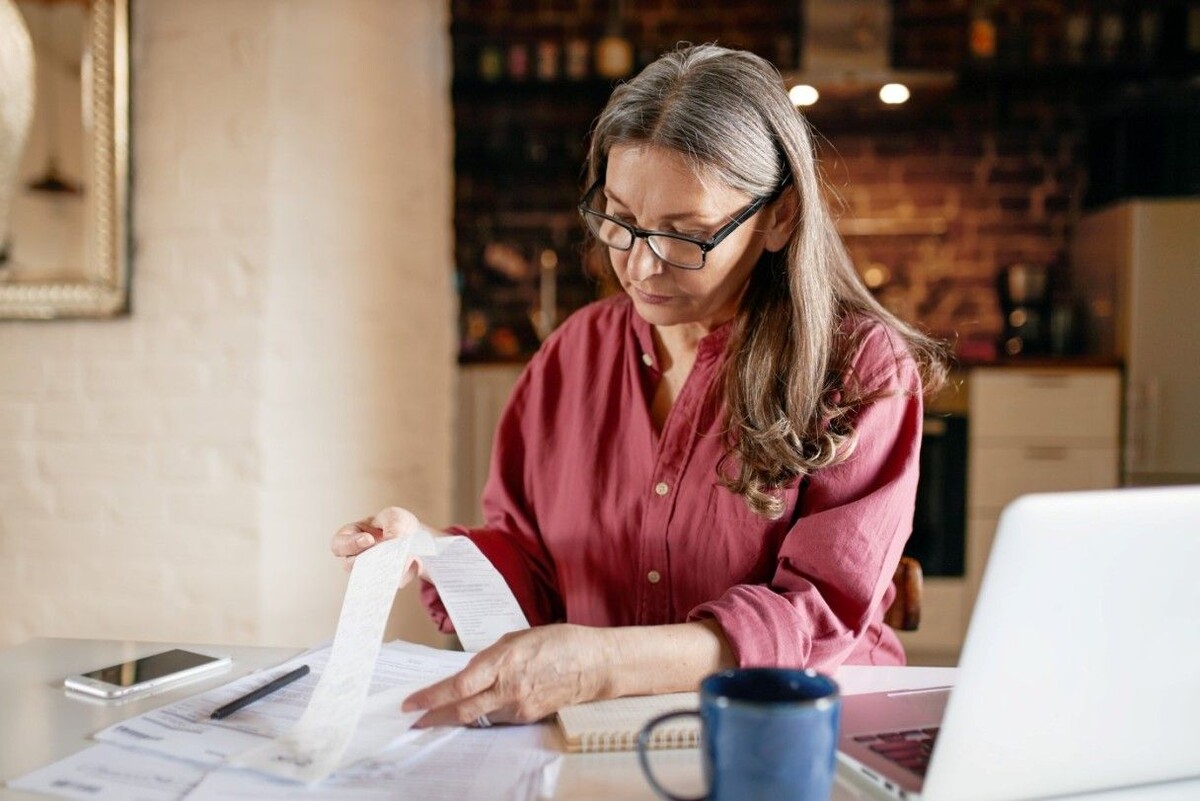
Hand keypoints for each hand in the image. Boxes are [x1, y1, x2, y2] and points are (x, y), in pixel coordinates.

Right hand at [330, 506, 421, 572]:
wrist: (416, 537)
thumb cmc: (397, 523)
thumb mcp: (395, 516)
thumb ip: (392, 526)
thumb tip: (391, 542)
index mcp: (351, 535)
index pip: (338, 544)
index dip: (350, 544)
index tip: (369, 540)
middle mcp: (356, 556)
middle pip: (350, 565)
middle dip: (367, 559)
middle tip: (384, 553)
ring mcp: (369, 571)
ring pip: (369, 577)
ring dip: (383, 569)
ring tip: (399, 560)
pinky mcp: (385, 581)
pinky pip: (388, 583)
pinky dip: (398, 575)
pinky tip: (409, 565)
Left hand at [402, 625, 615, 726]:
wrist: (594, 665)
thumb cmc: (559, 642)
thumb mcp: (518, 638)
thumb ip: (491, 657)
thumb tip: (470, 671)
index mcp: (504, 662)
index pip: (458, 686)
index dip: (431, 697)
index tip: (411, 703)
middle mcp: (508, 688)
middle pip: (462, 710)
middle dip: (434, 716)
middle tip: (413, 720)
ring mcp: (518, 706)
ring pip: (477, 717)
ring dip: (454, 717)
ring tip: (435, 715)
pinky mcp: (527, 717)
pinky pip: (495, 718)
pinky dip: (479, 716)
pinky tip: (470, 711)